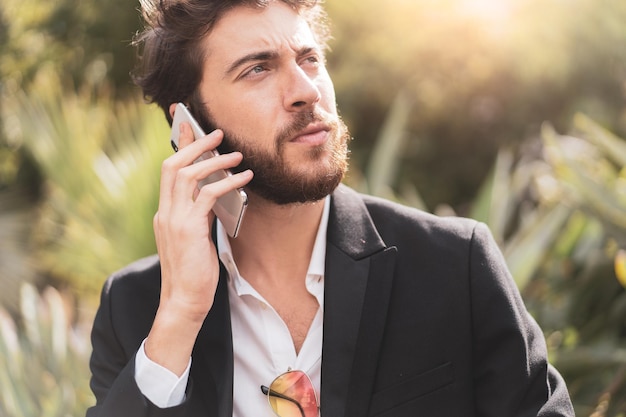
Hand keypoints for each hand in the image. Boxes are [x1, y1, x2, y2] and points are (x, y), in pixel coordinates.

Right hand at [146, 122, 252, 374]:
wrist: (184, 301)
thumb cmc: (193, 272)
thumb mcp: (193, 238)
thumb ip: (198, 216)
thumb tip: (213, 197)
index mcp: (165, 213)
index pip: (169, 171)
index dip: (179, 147)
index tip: (189, 126)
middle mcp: (165, 212)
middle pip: (173, 165)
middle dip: (195, 144)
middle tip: (217, 133)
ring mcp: (174, 220)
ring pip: (187, 175)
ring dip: (214, 161)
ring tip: (236, 155)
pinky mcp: (189, 229)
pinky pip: (208, 195)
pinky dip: (227, 183)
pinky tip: (244, 178)